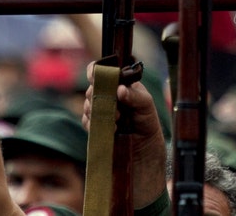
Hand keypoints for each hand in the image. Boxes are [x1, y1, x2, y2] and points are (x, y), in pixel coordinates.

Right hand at [82, 63, 166, 207]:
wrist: (143, 165)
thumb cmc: (149, 134)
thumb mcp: (148, 112)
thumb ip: (137, 97)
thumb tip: (120, 88)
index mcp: (125, 88)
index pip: (107, 72)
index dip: (99, 71)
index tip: (96, 75)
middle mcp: (112, 99)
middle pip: (94, 86)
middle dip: (100, 94)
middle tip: (115, 107)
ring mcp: (102, 113)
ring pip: (88, 102)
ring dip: (98, 109)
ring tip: (117, 121)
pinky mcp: (95, 128)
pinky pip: (86, 120)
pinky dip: (93, 122)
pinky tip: (109, 129)